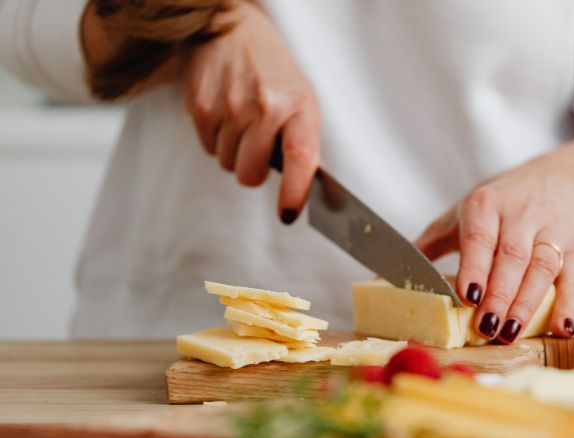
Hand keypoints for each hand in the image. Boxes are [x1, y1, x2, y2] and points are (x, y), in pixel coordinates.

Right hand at [184, 1, 319, 222]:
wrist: (233, 29)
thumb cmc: (274, 73)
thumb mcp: (302, 100)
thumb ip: (305, 143)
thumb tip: (316, 191)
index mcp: (298, 107)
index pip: (300, 158)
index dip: (294, 192)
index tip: (288, 214)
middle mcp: (265, 107)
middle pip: (250, 175)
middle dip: (253, 169)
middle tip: (258, 145)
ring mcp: (230, 106)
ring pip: (228, 165)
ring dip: (235, 152)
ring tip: (242, 120)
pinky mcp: (200, 106)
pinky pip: (208, 148)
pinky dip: (216, 139)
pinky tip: (225, 114)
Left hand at [416, 160, 573, 342]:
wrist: (560, 183)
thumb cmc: (501, 205)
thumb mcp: (462, 215)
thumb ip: (430, 244)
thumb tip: (382, 274)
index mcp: (486, 205)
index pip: (480, 238)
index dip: (475, 267)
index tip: (468, 295)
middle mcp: (521, 214)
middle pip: (512, 258)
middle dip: (499, 295)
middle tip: (486, 327)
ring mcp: (552, 231)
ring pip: (542, 269)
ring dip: (528, 304)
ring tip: (510, 333)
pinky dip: (570, 305)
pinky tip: (562, 329)